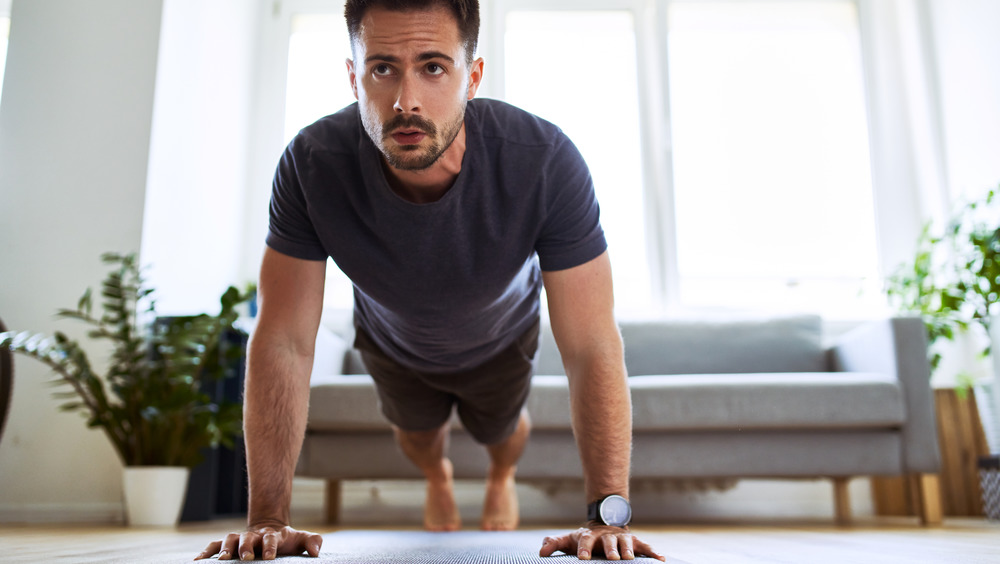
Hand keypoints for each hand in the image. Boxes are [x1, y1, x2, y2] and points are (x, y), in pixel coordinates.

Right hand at [194, 523, 322, 560]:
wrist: (270, 530)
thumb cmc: (287, 540)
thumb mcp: (300, 539)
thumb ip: (312, 541)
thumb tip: (316, 551)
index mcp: (271, 536)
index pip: (270, 539)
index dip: (270, 547)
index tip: (269, 557)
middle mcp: (252, 536)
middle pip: (247, 538)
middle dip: (245, 547)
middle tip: (245, 558)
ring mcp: (239, 539)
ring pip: (229, 540)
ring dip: (225, 549)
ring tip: (221, 560)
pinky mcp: (227, 544)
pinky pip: (214, 546)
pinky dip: (206, 552)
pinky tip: (197, 561)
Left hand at [539, 524, 665, 560]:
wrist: (605, 524)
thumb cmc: (585, 539)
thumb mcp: (570, 540)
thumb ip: (555, 543)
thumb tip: (541, 551)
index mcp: (590, 536)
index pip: (586, 540)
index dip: (584, 549)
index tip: (582, 559)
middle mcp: (607, 535)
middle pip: (609, 541)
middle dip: (611, 549)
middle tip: (613, 559)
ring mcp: (622, 538)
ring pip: (627, 542)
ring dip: (629, 550)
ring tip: (630, 558)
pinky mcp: (635, 542)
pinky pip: (645, 546)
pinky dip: (653, 552)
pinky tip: (661, 560)